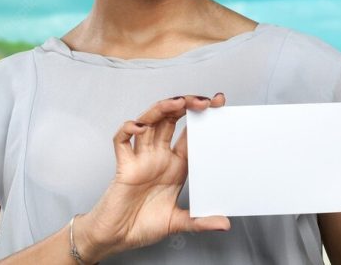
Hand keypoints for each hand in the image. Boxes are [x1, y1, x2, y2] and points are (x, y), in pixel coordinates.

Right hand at [78, 93, 229, 261]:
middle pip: (170, 120)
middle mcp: (158, 156)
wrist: (115, 239)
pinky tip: (139, 127)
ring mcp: (141, 159)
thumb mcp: (178, 223)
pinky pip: (122, 141)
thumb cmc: (143, 225)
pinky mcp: (123, 166)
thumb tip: (225, 224)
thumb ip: (200, 221)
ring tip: (178, 103)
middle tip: (204, 101)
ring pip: (149, 123)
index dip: (202, 116)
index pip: (190, 133)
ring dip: (162, 109)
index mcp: (175, 165)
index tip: (218, 102)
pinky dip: (128, 130)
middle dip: (186, 105)